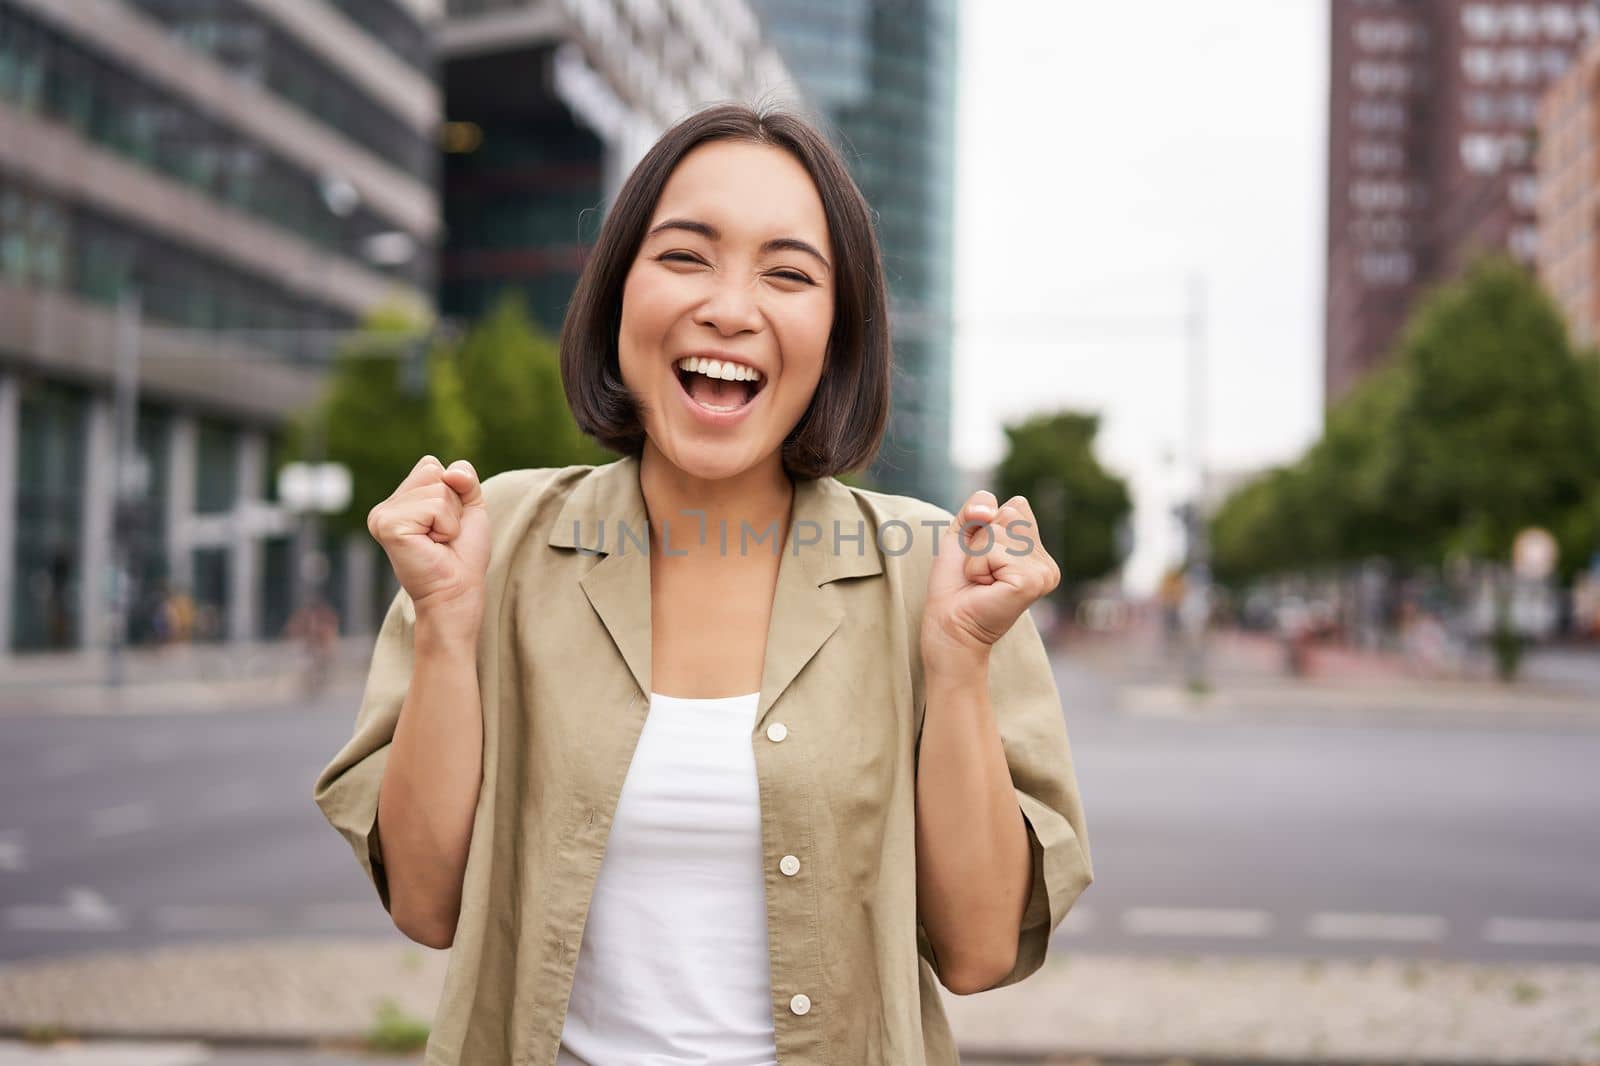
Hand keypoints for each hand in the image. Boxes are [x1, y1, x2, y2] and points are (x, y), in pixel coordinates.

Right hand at [367, 455, 490, 623]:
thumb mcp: (470, 506)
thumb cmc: (462, 554)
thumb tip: (449, 472)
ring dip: (451, 519)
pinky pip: (435, 506)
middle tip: (444, 535)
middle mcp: (386, 506)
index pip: (431, 465)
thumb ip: (465, 477)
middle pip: (434, 472)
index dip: (453, 492)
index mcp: (399, 500)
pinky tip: (433, 545)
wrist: (457, 590)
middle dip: (453, 504)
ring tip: (438, 542)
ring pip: (438, 489)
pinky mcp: (388, 524)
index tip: (447, 524)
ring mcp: (382, 515)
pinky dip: (446, 526)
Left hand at [921, 490, 1061, 665]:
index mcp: (1037, 551)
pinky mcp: (1032, 581)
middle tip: (980, 571)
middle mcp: (1046, 562)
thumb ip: (979, 505)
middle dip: (981, 540)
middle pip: (1010, 513)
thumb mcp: (964, 532)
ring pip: (1000, 529)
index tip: (982, 558)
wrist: (949, 623)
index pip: (1017, 506)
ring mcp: (1044, 572)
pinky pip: (994, 549)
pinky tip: (986, 587)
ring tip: (982, 580)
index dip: (986, 526)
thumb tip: (990, 510)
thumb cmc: (955, 582)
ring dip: (977, 555)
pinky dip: (978, 566)